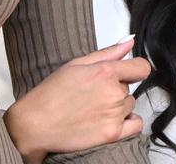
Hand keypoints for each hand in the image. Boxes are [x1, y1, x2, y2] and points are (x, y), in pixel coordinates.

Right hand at [3, 37, 150, 163]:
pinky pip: (135, 125)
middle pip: (129, 87)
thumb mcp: (76, 64)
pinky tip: (110, 120)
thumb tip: (128, 41)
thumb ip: (108, 53)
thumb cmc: (49, 94)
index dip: (134, 69)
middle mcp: (113, 93)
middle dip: (115, 88)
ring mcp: (114, 114)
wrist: (34, 125)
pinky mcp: (112, 134)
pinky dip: (128, 123)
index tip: (128, 73)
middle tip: (93, 94)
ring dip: (118, 106)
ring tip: (93, 109)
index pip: (141, 67)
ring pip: (129, 105)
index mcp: (105, 72)